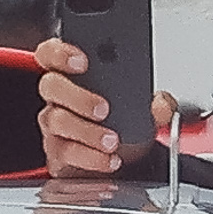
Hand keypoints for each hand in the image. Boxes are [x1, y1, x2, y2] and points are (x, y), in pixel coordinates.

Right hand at [33, 32, 171, 182]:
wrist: (122, 160)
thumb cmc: (123, 124)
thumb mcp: (144, 108)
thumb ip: (157, 103)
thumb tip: (162, 105)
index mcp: (74, 74)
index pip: (52, 53)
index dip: (61, 53)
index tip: (82, 61)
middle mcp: (59, 97)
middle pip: (51, 85)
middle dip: (77, 96)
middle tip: (103, 108)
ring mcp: (55, 125)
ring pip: (57, 120)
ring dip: (86, 131)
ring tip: (112, 140)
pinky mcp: (57, 152)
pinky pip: (65, 152)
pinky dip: (90, 157)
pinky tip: (109, 158)